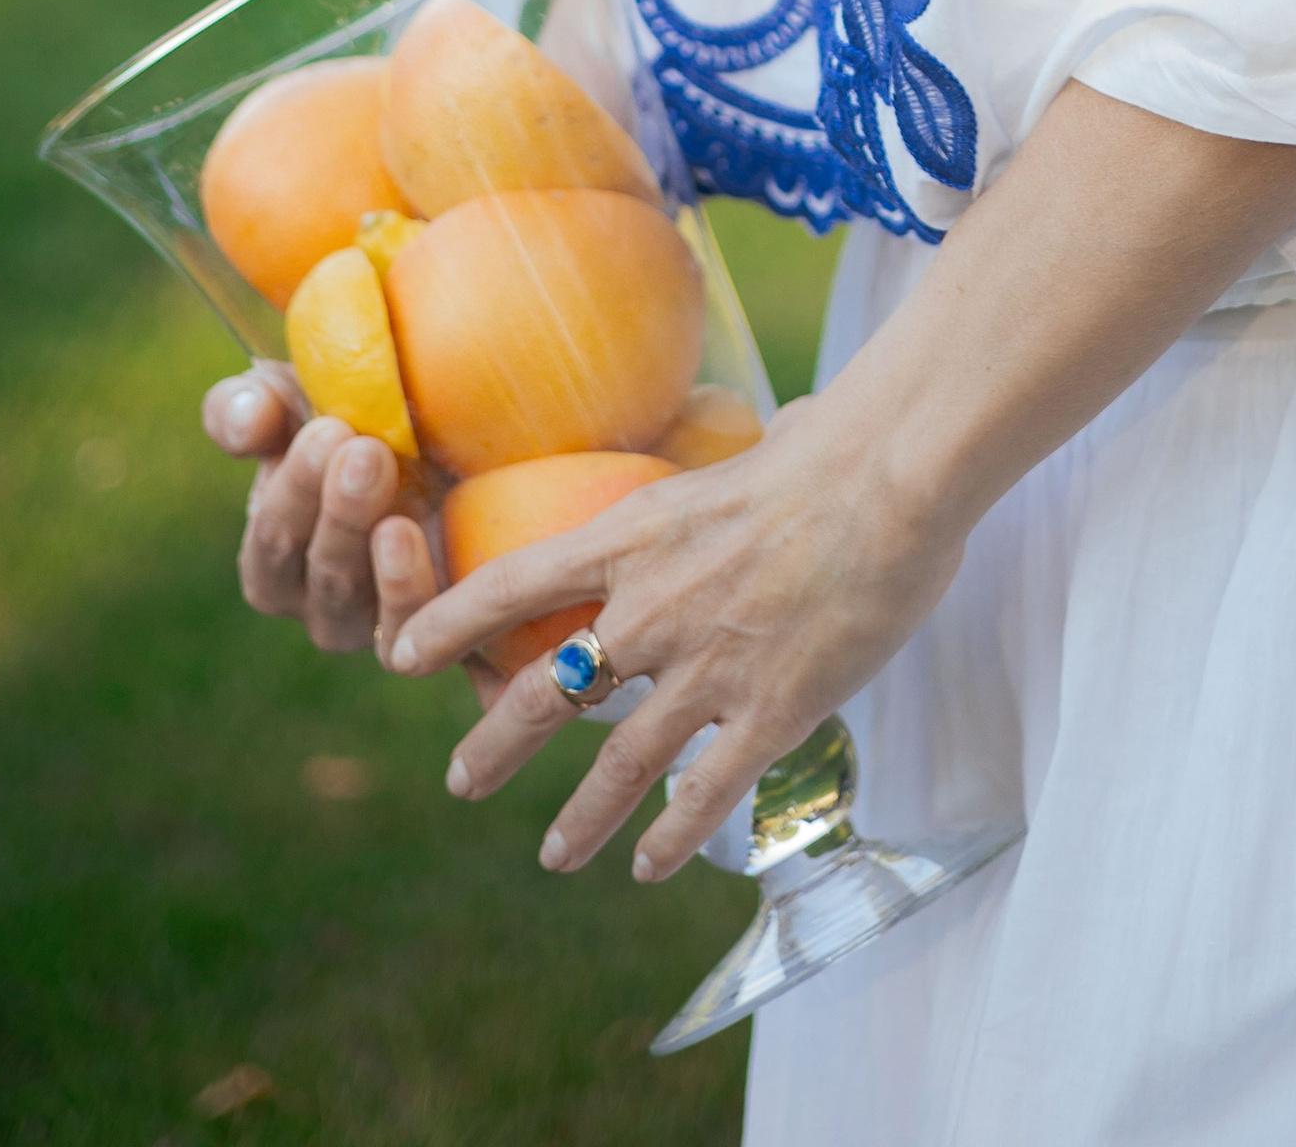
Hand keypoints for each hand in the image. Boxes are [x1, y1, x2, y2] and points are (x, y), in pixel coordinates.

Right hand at [201, 365, 450, 668]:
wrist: (461, 446)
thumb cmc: (360, 422)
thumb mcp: (297, 399)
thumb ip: (251, 407)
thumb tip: (244, 420)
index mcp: (278, 555)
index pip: (271, 539)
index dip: (292, 488)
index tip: (328, 430)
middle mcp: (319, 601)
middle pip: (314, 567)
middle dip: (334, 505)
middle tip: (362, 449)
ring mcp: (371, 621)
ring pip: (350, 599)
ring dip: (363, 535)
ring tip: (385, 473)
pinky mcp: (426, 630)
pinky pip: (402, 633)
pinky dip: (402, 590)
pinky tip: (407, 533)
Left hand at [384, 84, 1295, 883]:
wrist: (893, 472)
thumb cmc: (835, 448)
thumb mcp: (747, 457)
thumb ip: (736, 478)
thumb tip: (785, 429)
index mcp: (637, 533)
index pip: (516, 583)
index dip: (451, 622)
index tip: (402, 652)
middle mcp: (653, 606)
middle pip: (550, 688)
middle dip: (497, 740)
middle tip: (461, 777)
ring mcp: (707, 663)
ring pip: (620, 760)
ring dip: (581, 815)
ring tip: (553, 853)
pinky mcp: (768, 706)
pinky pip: (705, 788)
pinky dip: (673, 835)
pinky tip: (653, 866)